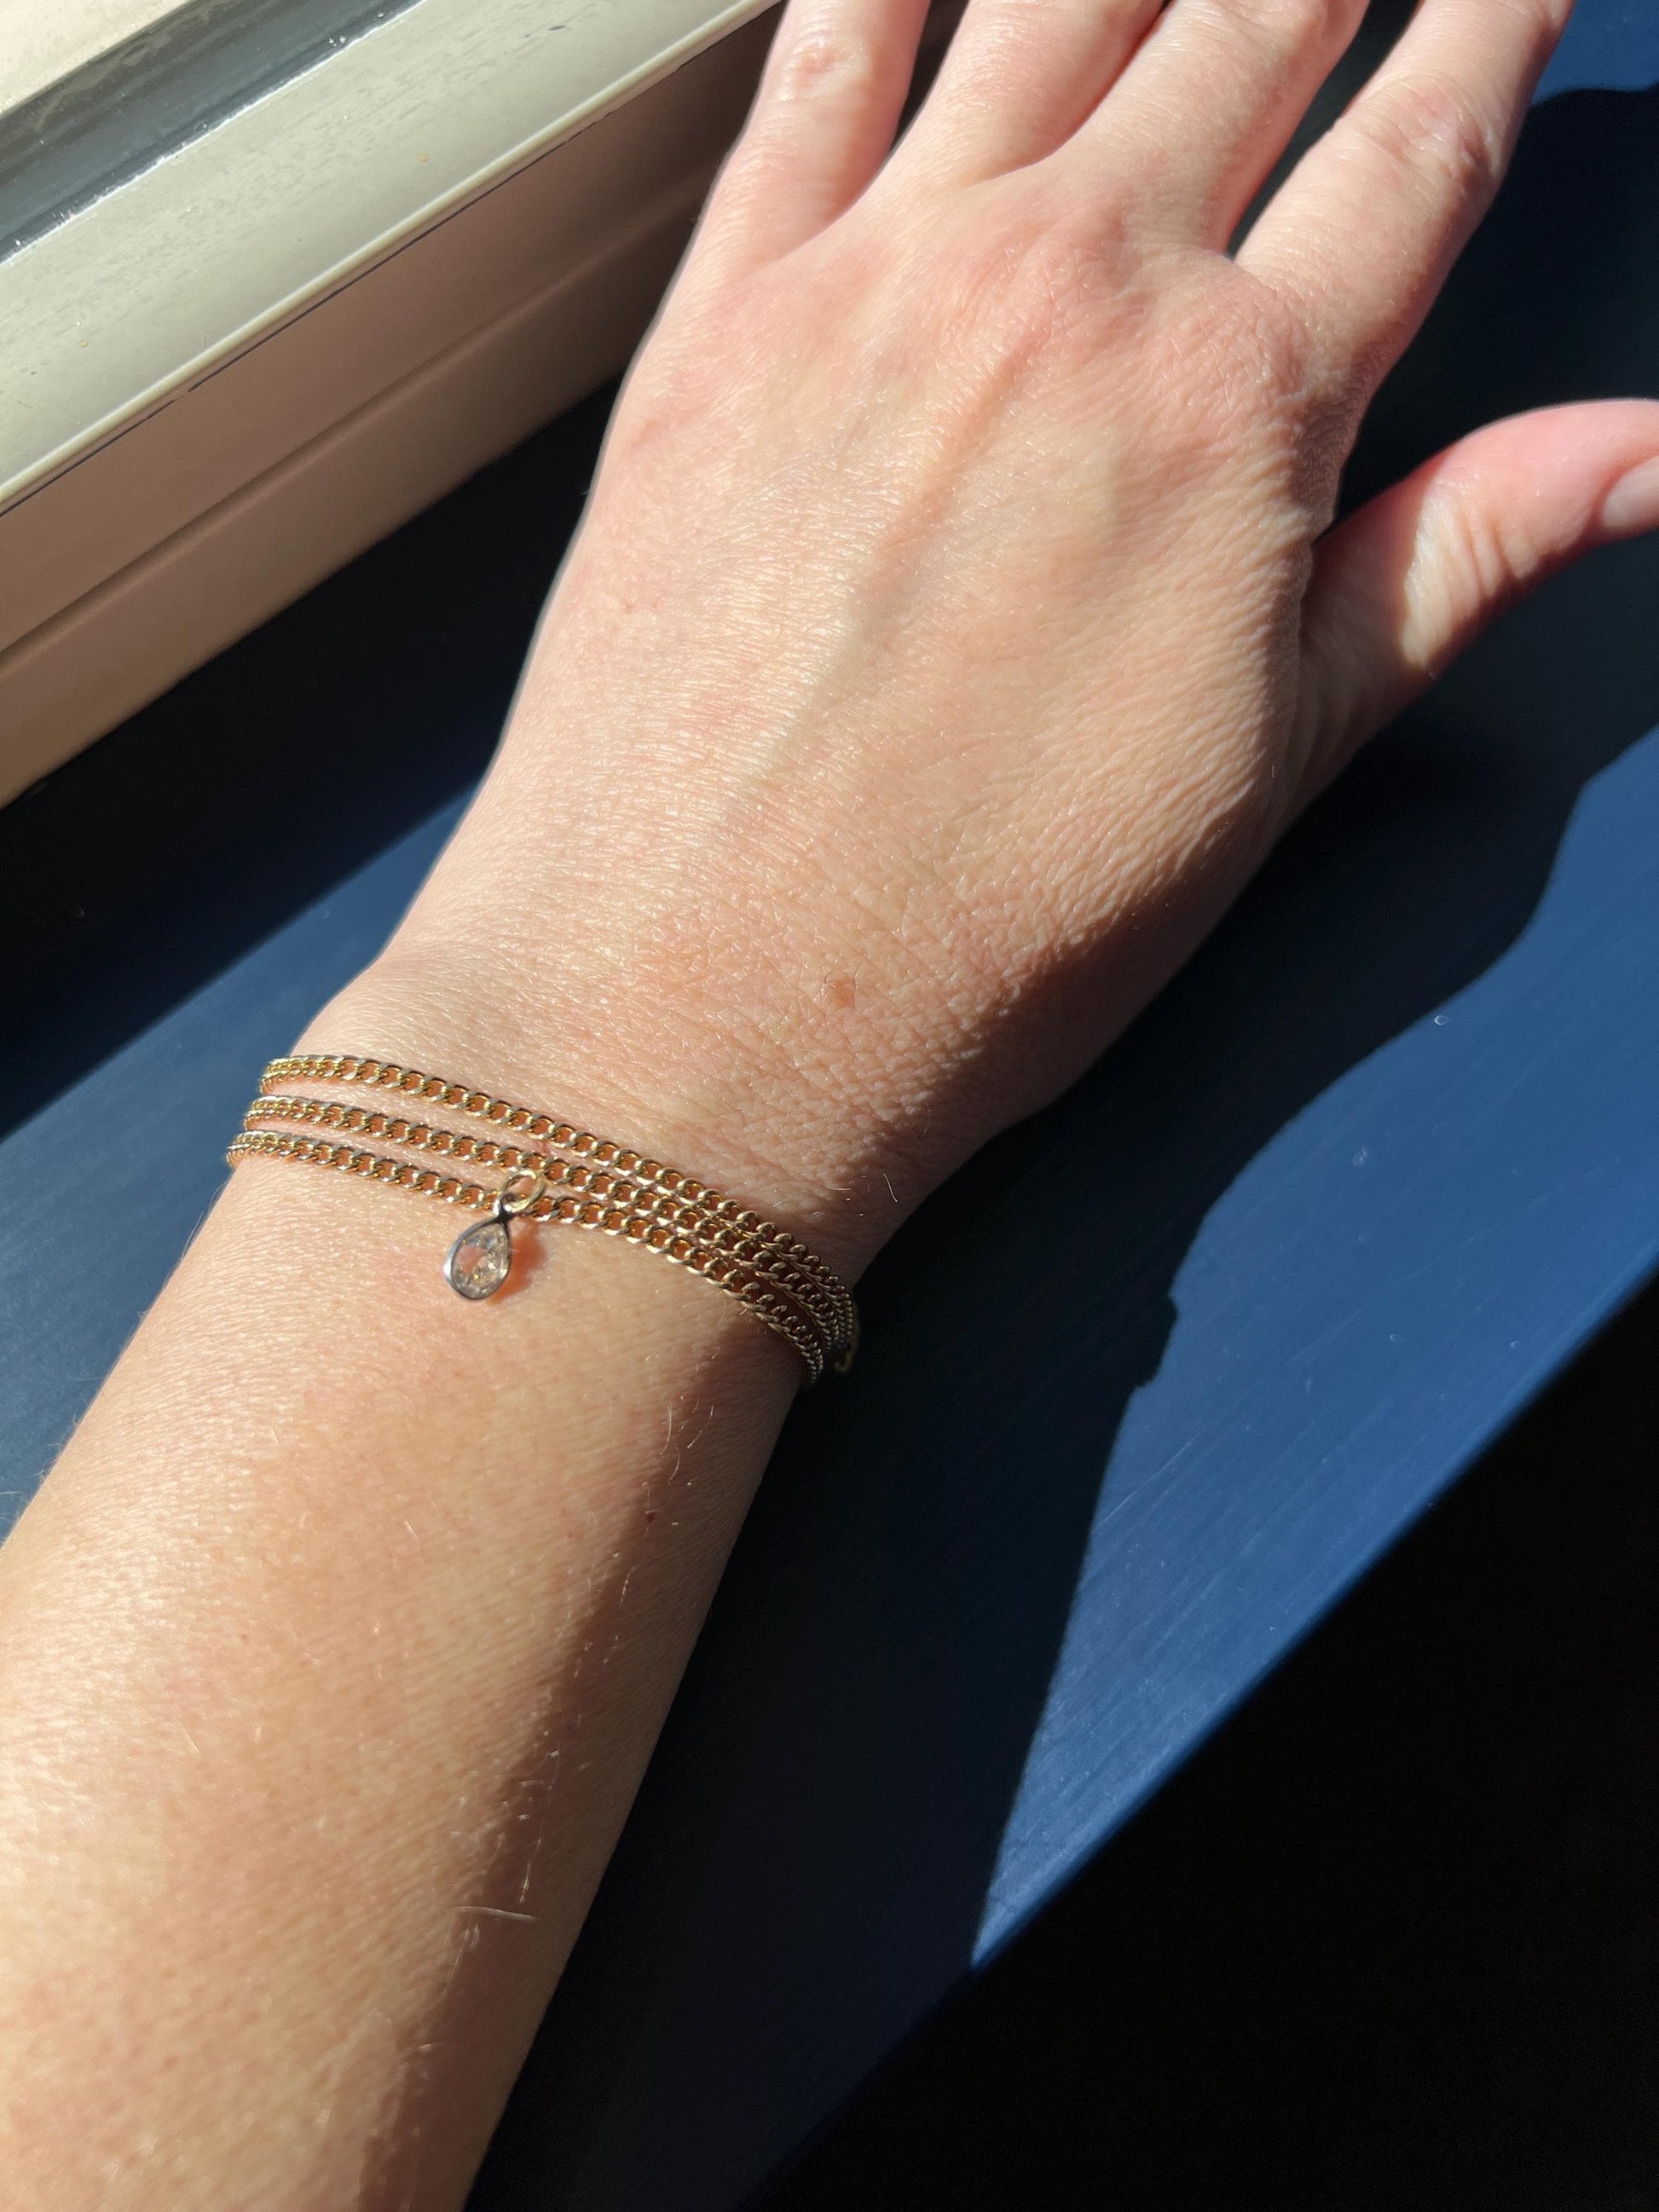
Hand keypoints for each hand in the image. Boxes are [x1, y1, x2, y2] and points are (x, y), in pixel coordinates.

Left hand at [337, 0, 1658, 1273]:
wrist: (697, 1010)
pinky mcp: (718, 314)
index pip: (1418, 144)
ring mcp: (883, 281)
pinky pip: (817, 60)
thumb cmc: (983, 932)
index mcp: (1237, 408)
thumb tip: (1640, 456)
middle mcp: (1070, 294)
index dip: (1490, 27)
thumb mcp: (1275, 764)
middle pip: (1251, 16)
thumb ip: (1458, 557)